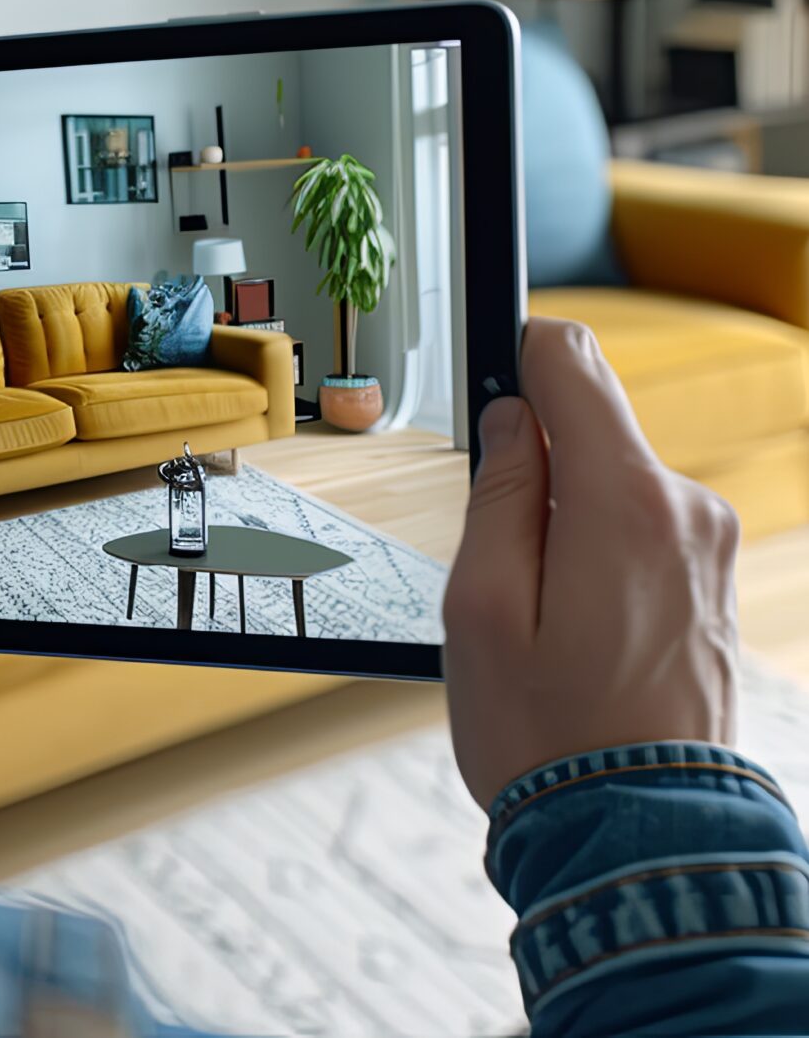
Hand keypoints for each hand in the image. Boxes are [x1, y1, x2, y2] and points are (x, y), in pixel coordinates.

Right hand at [443, 319, 739, 808]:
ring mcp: (708, 548)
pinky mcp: (712, 581)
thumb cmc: (546, 736)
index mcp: (623, 505)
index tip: (488, 375)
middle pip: (594, 426)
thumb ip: (500, 495)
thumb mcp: (479, 610)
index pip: (575, 365)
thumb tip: (516, 421)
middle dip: (534, 465)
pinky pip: (642, 526)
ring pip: (613, 480)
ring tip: (536, 614)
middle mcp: (684, 511)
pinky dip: (597, 549)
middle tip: (493, 554)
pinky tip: (573, 626)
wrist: (636, 837)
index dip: (521, 354)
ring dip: (564, 517)